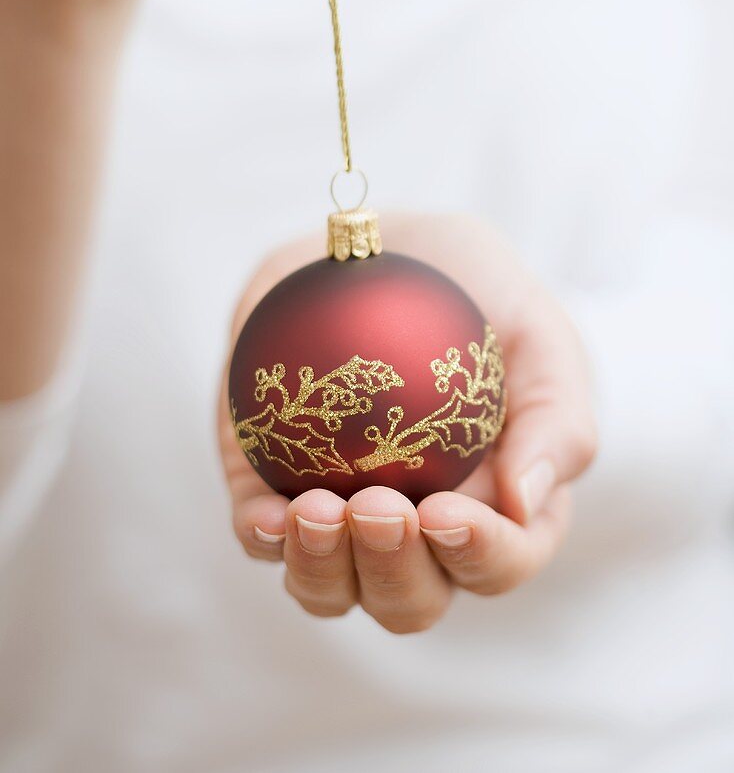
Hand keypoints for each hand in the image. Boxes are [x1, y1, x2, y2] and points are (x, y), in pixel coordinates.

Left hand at [219, 214, 596, 633]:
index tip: (447, 513)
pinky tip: (266, 514)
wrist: (383, 243)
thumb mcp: (539, 334)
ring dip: (324, 570)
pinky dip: (262, 539)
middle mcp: (421, 525)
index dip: (480, 558)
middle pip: (411, 598)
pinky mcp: (273, 481)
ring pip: (332, 587)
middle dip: (396, 573)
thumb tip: (527, 503)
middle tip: (379, 505)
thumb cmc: (476, 289)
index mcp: (498, 504)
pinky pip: (262, 537)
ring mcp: (344, 511)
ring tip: (315, 511)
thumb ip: (556, 419)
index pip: (501, 563)